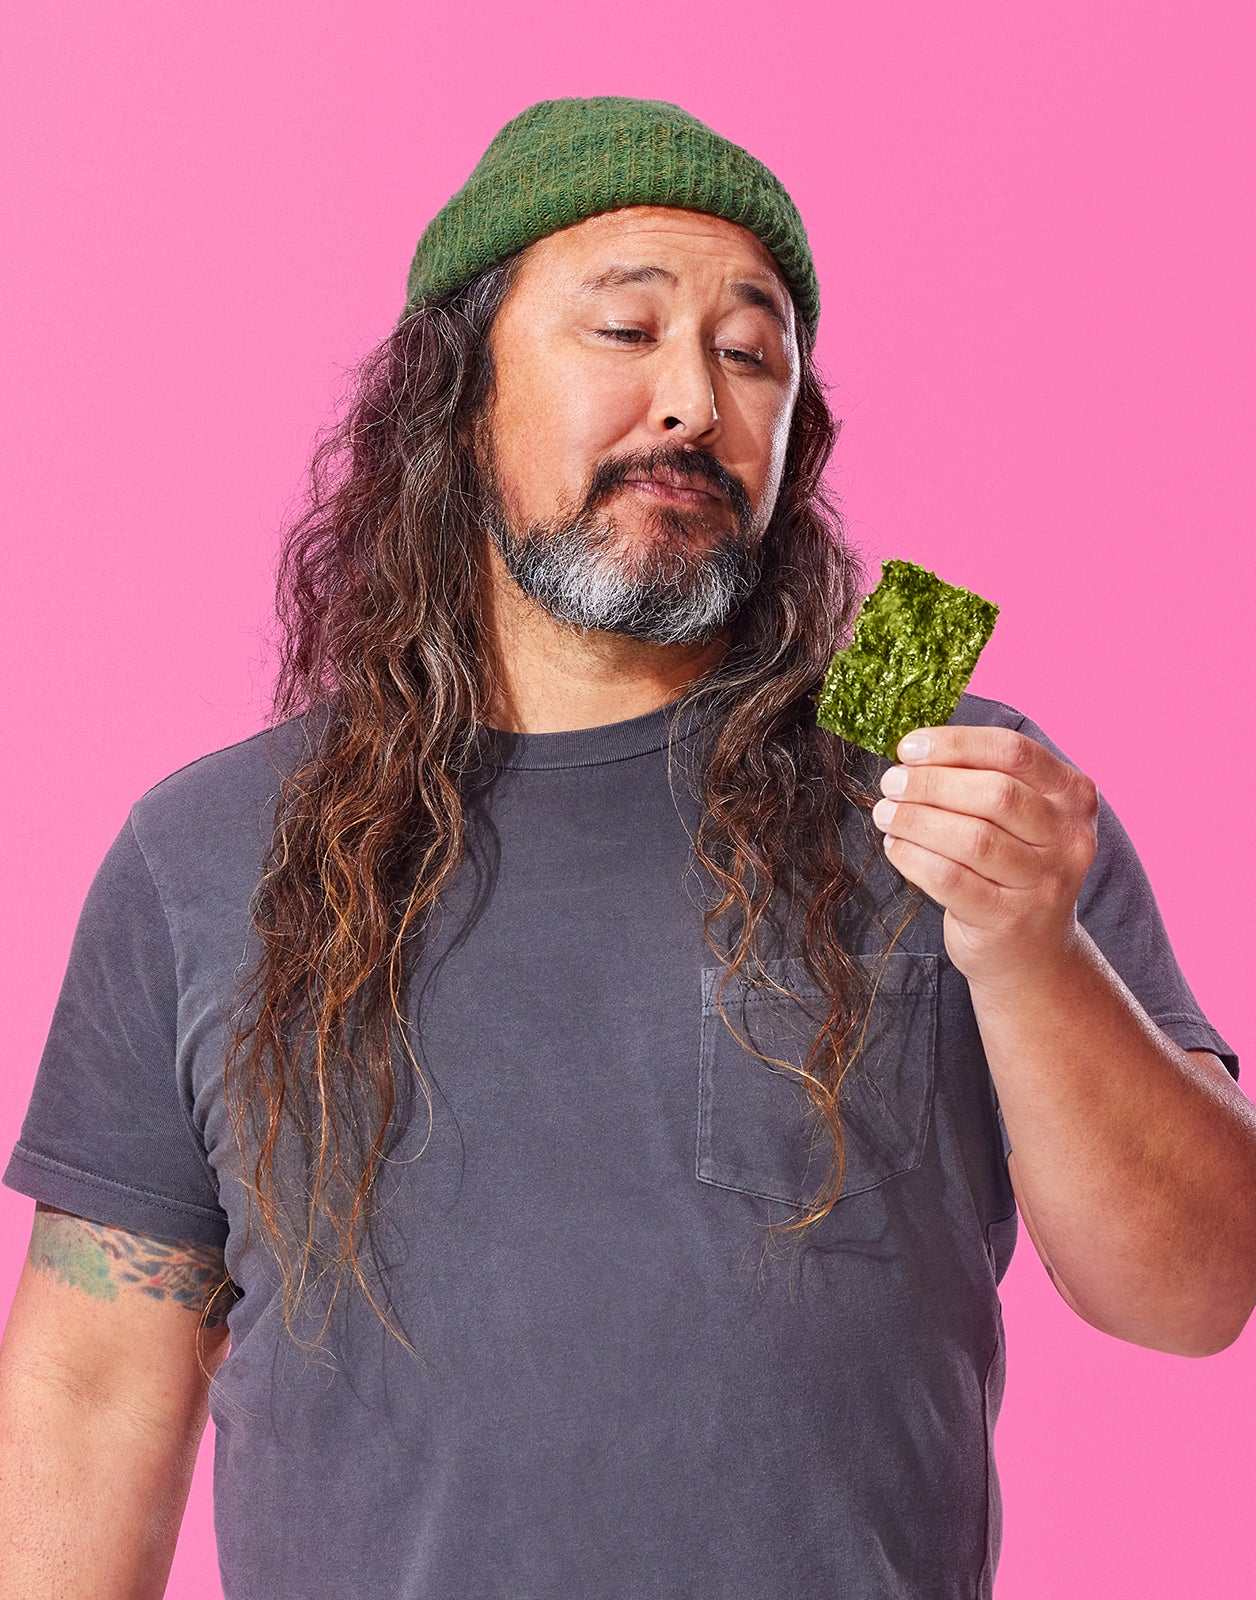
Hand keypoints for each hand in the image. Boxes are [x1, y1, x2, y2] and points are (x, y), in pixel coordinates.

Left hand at [870, 725, 1099, 990]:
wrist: (1034, 951)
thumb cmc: (1012, 867)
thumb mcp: (1020, 817)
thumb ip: (982, 778)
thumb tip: (915, 752)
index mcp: (1072, 796)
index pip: (1013, 752)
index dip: (955, 744)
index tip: (909, 748)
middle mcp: (1068, 838)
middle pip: (994, 794)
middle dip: (931, 783)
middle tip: (891, 783)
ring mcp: (1043, 883)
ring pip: (972, 838)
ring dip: (916, 820)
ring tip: (886, 813)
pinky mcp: (1009, 919)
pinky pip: (951, 879)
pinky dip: (914, 857)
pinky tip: (896, 847)